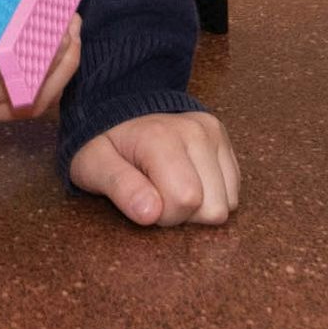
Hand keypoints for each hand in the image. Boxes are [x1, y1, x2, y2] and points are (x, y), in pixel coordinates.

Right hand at [0, 0, 72, 122]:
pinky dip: (56, 66)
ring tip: (70, 24)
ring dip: (60, 64)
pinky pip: (36, 92)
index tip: (47, 32)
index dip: (22, 64)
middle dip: (50, 60)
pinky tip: (65, 35)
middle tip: (67, 21)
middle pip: (15, 98)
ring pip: (33, 100)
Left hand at [70, 111, 238, 227]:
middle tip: (158, 195)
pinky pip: (234, 190)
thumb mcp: (93, 165)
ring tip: (172, 187)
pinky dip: (213, 195)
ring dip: (201, 207)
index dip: (163, 216)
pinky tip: (188, 180)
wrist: (122, 112)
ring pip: (228, 203)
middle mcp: (195, 131)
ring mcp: (214, 133)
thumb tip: (151, 213)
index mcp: (160, 138)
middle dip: (184, 215)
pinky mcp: (225, 139)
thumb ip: (120, 187)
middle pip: (213, 208)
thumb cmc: (106, 145)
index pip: (185, 201)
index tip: (143, 202)